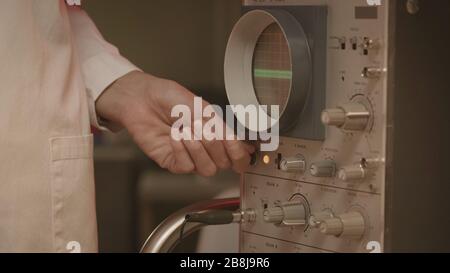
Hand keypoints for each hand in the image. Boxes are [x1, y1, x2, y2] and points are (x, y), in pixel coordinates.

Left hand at [96, 71, 254, 175]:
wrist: (141, 98)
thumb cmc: (168, 97)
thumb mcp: (200, 107)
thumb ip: (218, 126)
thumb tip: (235, 140)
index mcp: (216, 132)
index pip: (236, 154)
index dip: (240, 155)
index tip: (239, 149)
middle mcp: (204, 147)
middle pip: (223, 163)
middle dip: (216, 146)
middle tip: (205, 129)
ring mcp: (189, 156)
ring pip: (207, 169)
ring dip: (200, 150)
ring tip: (188, 131)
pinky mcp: (172, 161)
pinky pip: (185, 166)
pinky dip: (182, 151)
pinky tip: (175, 136)